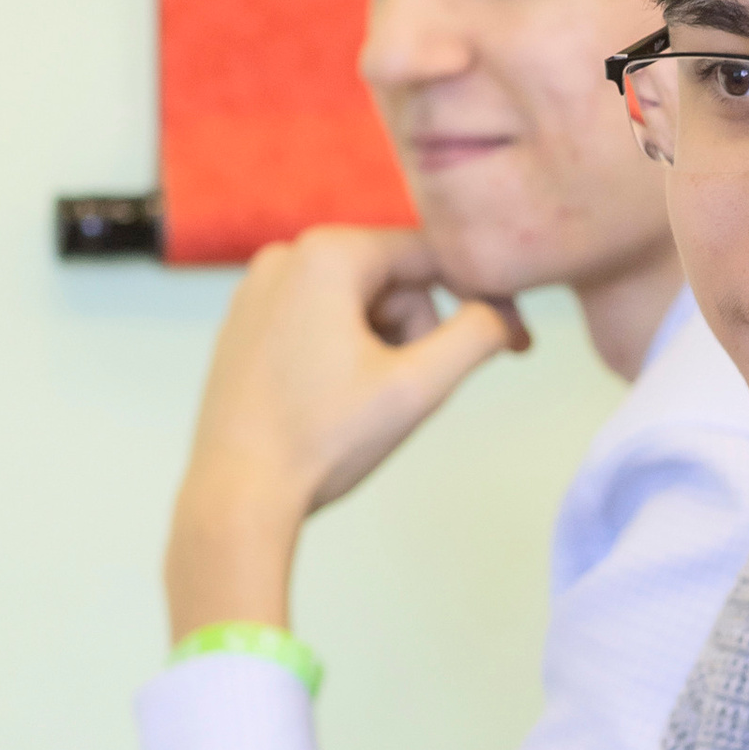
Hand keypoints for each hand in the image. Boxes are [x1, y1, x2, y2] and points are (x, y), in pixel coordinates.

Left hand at [164, 226, 528, 634]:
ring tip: (361, 402)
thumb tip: (502, 317)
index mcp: (327, 254)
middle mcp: (284, 256)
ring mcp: (256, 289)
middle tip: (403, 391)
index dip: (479, 298)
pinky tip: (329, 402)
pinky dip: (340, 354)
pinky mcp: (243, 324)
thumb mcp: (418, 387)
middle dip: (413, 333)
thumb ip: (476, 336)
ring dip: (379, 346)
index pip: (430, 256)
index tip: (512, 344)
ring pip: (355, 302)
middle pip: (391, 280)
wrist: (236, 495)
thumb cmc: (322, 442)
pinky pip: (316, 320)